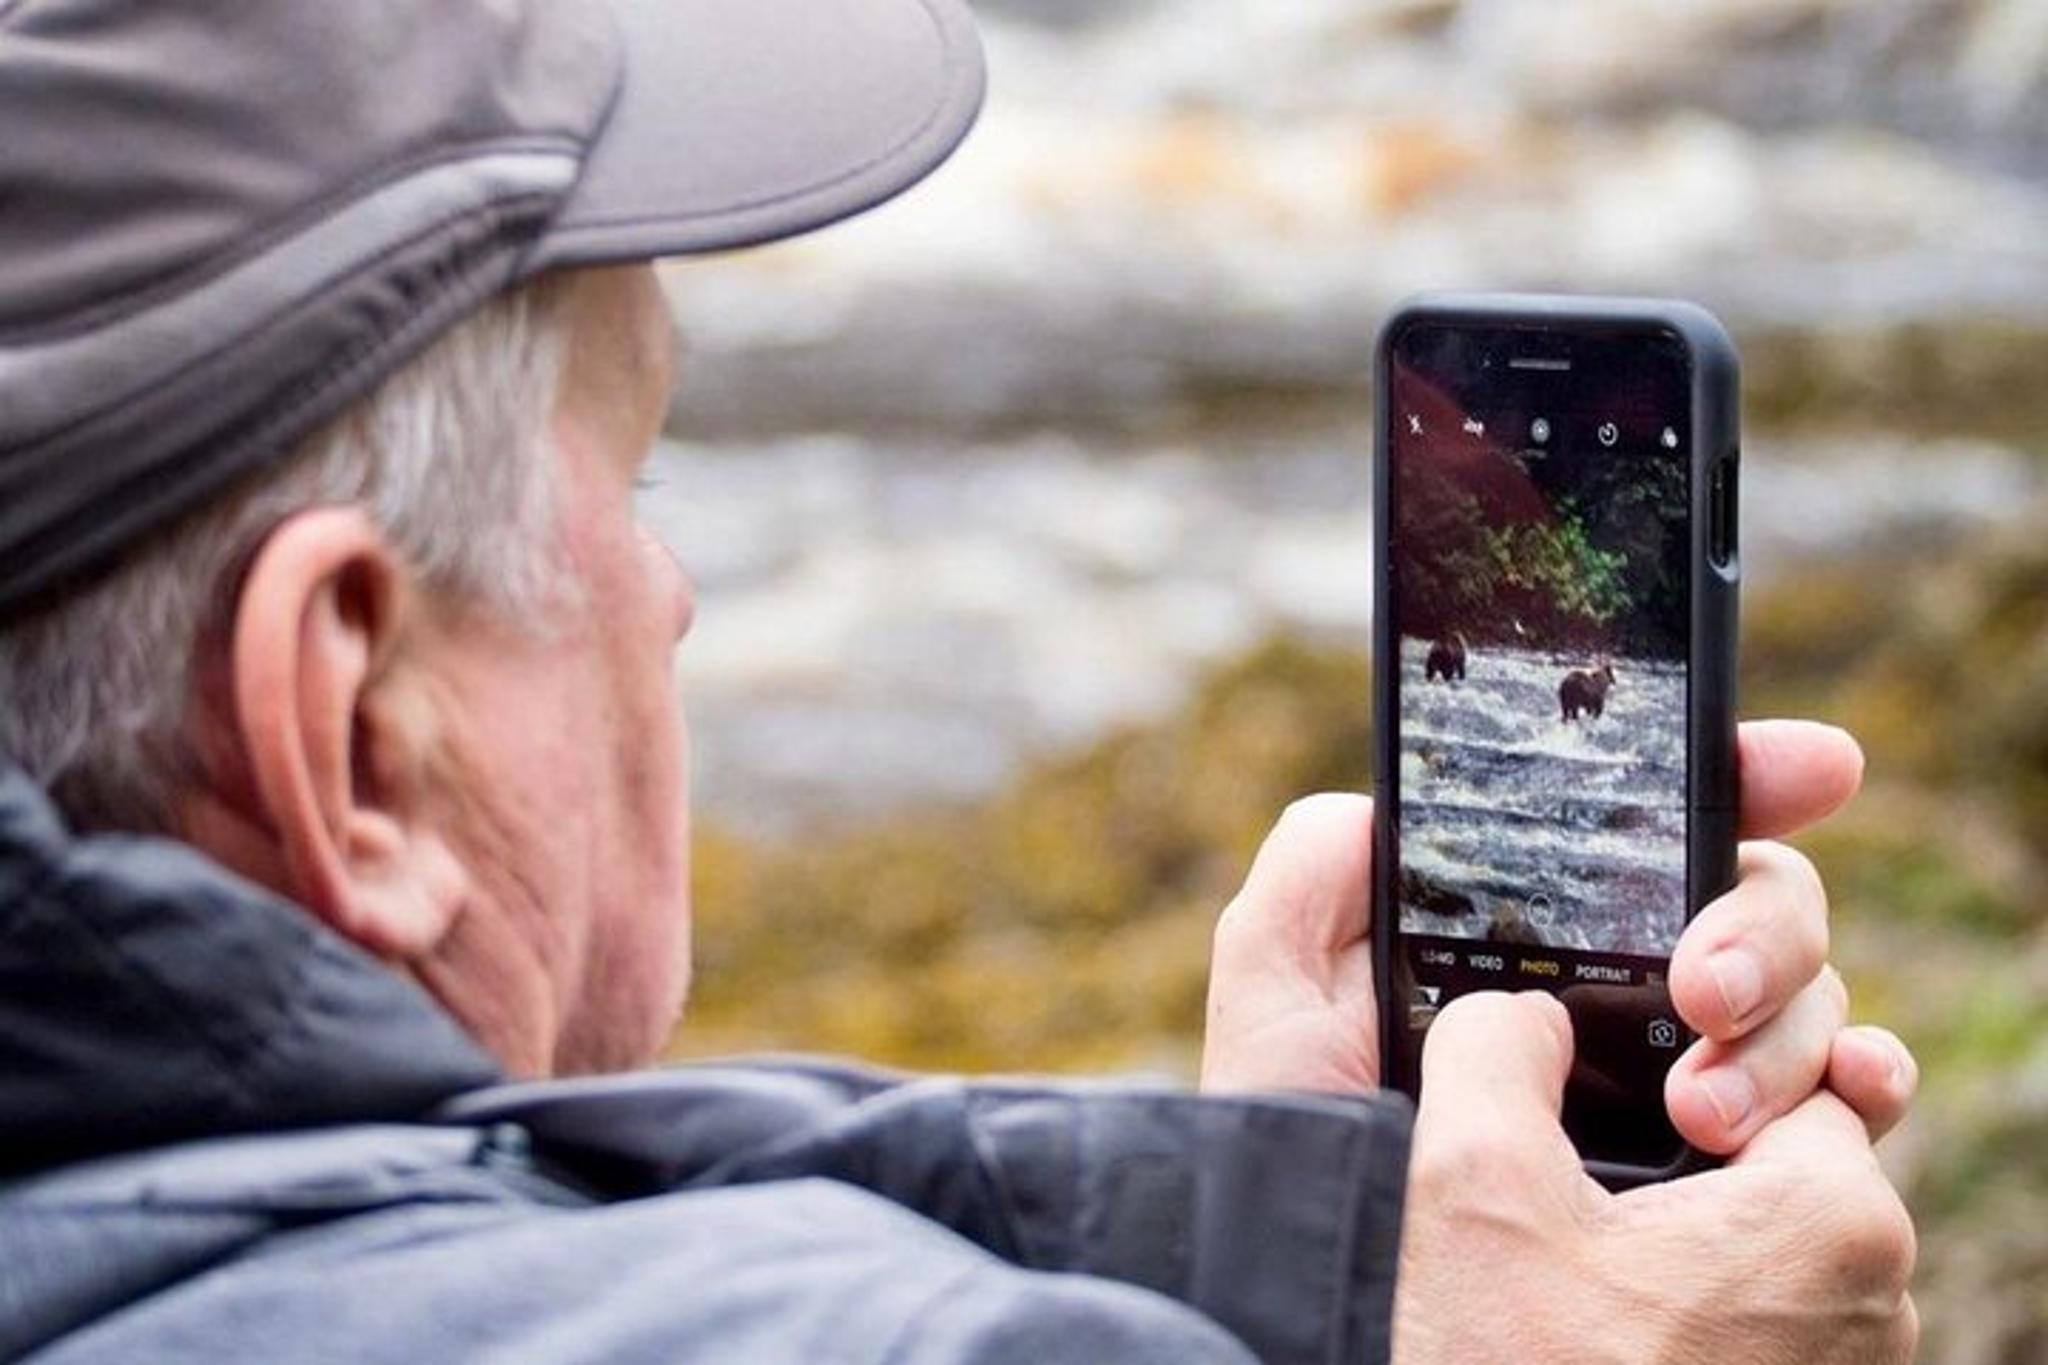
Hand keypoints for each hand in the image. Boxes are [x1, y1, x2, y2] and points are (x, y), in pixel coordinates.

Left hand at [1200, 721, 1915, 1147]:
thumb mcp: (1276, 995)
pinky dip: (1869, 1077)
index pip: (1654, 828)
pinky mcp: (1731, 1160)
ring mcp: (1685, 1067)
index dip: (1738, 778)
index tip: (1808, 766)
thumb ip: (1312, 873)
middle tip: (1704, 988)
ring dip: (1787, 1024)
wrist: (1356, 1288)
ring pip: (1802, 990)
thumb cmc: (1302, 1140)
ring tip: (1705, 1109)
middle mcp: (1625, 986)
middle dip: (1763, 923)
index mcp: (1537, 928)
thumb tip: (1390, 801)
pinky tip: (1854, 1095)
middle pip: (1751, 900)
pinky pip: (1845, 1093)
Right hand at [1392, 992, 1916, 1363]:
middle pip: (1785, 1151)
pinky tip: (1592, 1313)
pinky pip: (1749, 1317)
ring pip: (1762, 1239)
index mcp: (1834, 1220)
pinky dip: (1680, 1298)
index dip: (1701, 1052)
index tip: (1634, 1096)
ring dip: (1680, 1227)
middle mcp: (1871, 1306)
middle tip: (1592, 1177)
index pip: (1796, 1061)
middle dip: (1694, 1142)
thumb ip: (1499, 1042)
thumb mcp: (1466, 1170)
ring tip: (1579, 1257)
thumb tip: (1523, 1020)